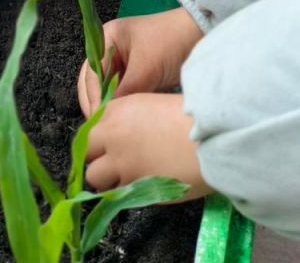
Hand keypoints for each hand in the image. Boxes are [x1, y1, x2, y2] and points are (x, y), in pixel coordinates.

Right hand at [78, 7, 203, 116]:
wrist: (201, 34)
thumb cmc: (172, 43)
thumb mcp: (147, 67)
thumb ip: (125, 91)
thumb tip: (108, 115)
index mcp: (107, 39)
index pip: (91, 72)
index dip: (92, 96)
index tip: (98, 118)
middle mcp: (109, 50)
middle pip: (93, 81)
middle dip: (95, 102)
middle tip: (101, 125)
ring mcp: (122, 63)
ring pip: (105, 89)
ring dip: (108, 104)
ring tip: (110, 125)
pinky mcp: (135, 75)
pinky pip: (121, 92)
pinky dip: (120, 104)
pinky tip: (122, 118)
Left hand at [82, 92, 210, 196]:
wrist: (214, 139)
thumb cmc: (196, 117)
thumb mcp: (156, 106)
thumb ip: (133, 121)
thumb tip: (127, 137)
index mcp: (118, 110)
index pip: (91, 127)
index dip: (101, 138)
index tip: (111, 145)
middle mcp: (112, 135)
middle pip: (85, 152)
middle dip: (96, 158)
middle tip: (115, 164)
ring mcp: (120, 164)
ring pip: (95, 178)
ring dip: (108, 179)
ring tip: (130, 178)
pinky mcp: (134, 188)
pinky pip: (118, 194)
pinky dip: (127, 193)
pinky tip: (147, 186)